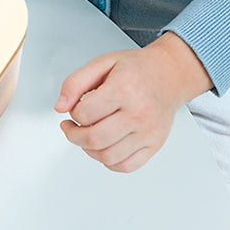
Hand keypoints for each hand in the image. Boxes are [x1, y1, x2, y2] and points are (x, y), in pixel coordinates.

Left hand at [54, 32, 212, 172]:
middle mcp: (138, 113)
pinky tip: (104, 146)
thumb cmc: (136, 68)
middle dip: (74, 136)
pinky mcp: (154, 145)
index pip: (84, 113)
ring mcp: (147, 132)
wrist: (169, 74)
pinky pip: (126, 166)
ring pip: (108, 156)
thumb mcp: (102, 63)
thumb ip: (76, 82)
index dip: (73, 113)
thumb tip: (60, 107)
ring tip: (87, 136)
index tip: (75, 109)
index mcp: (123, 89)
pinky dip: (108, 161)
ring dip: (89, 150)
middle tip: (71, 128)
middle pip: (94, 138)